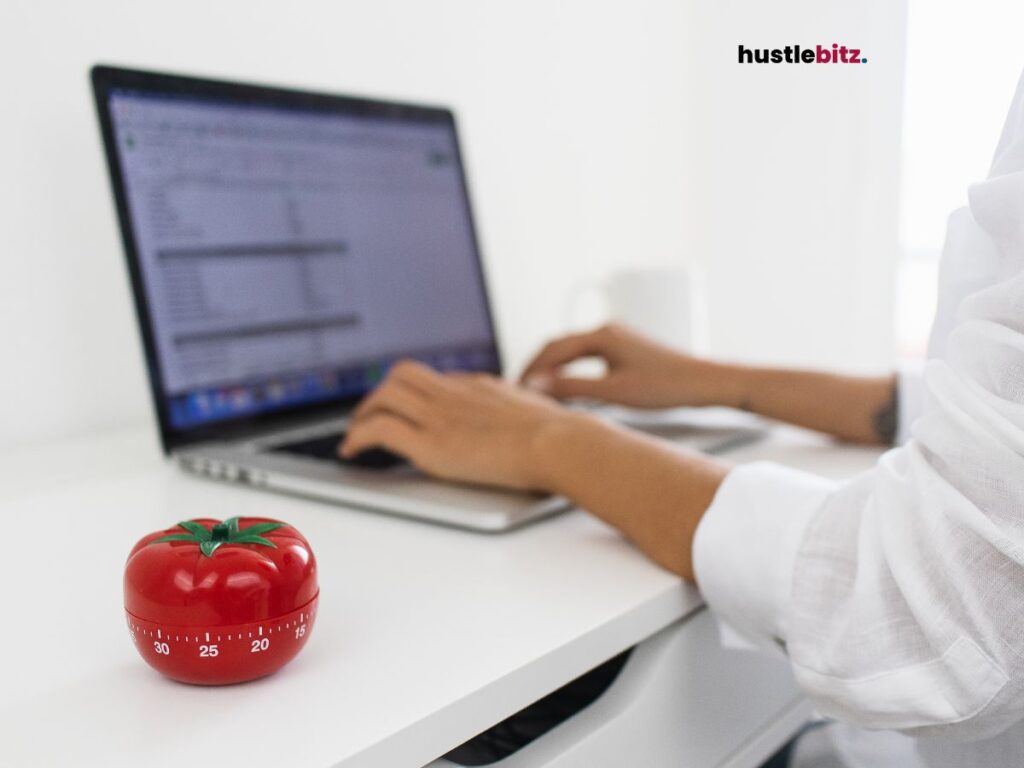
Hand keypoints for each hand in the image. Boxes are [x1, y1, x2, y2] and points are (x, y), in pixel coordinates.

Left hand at [340, 360, 578, 490]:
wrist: (559, 442)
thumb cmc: (559, 435)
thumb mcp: (535, 411)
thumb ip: (516, 411)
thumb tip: (524, 416)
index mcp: (479, 386)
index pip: (435, 380)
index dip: (414, 394)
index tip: (406, 408)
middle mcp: (455, 393)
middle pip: (402, 375)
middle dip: (379, 394)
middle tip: (370, 417)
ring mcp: (441, 415)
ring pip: (384, 395)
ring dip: (363, 414)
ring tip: (355, 436)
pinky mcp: (432, 443)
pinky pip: (380, 428)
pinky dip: (359, 436)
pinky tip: (352, 451)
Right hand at [519, 323, 735, 408]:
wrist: (706, 383)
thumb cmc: (667, 386)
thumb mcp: (615, 392)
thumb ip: (573, 388)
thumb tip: (537, 387)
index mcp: (602, 335)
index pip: (552, 350)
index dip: (530, 371)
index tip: (514, 391)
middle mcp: (607, 331)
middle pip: (558, 346)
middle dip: (536, 368)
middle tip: (516, 391)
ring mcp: (617, 339)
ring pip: (572, 352)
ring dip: (552, 369)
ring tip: (535, 391)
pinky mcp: (625, 351)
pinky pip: (586, 357)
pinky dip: (569, 370)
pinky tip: (565, 388)